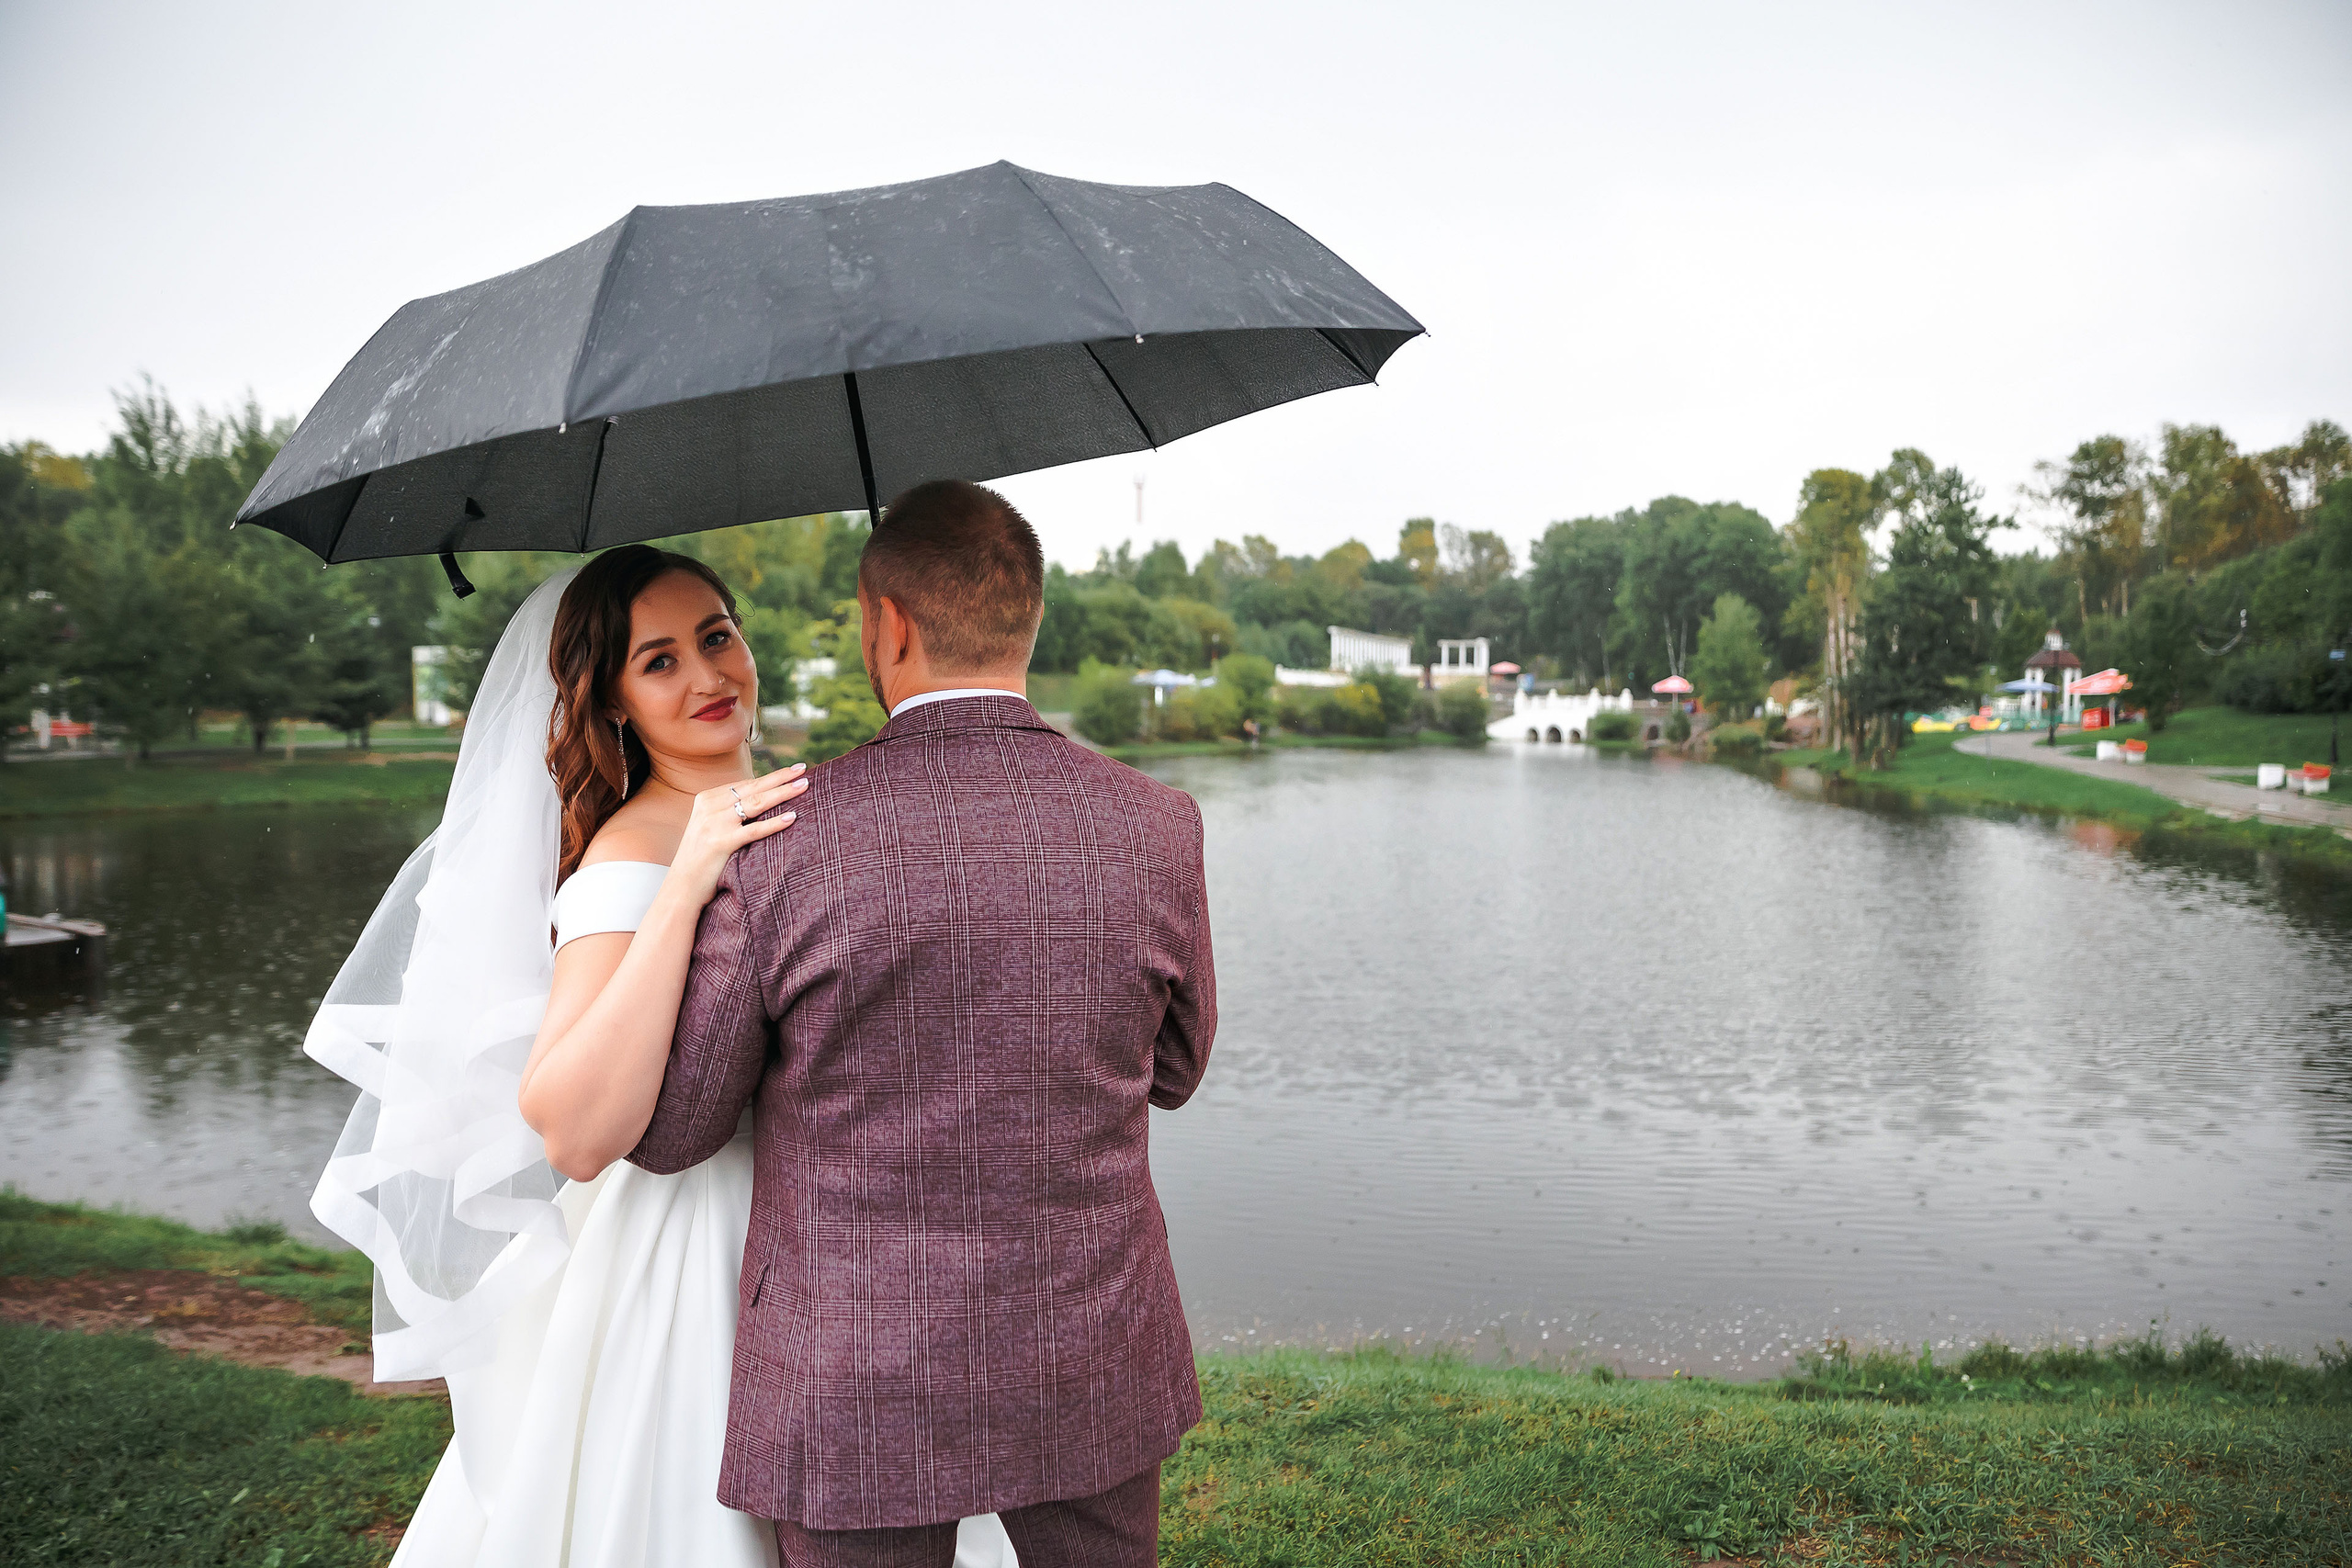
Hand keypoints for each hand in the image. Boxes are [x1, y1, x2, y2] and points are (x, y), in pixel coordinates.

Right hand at [667, 765, 807, 904]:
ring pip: (756, 803)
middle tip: (803, 769)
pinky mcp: (719, 843)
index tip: (793, 770)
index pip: (746, 783)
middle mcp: (709, 806)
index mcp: (707, 798)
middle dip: (780, 778)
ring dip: (782, 793)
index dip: (771, 776)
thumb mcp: (711, 827)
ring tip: (804, 786)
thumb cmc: (703, 859)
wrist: (682, 887)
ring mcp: (713, 824)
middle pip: (753, 788)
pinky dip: (774, 823)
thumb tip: (765, 799)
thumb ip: (730, 812)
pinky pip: (753, 830)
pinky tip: (792, 817)